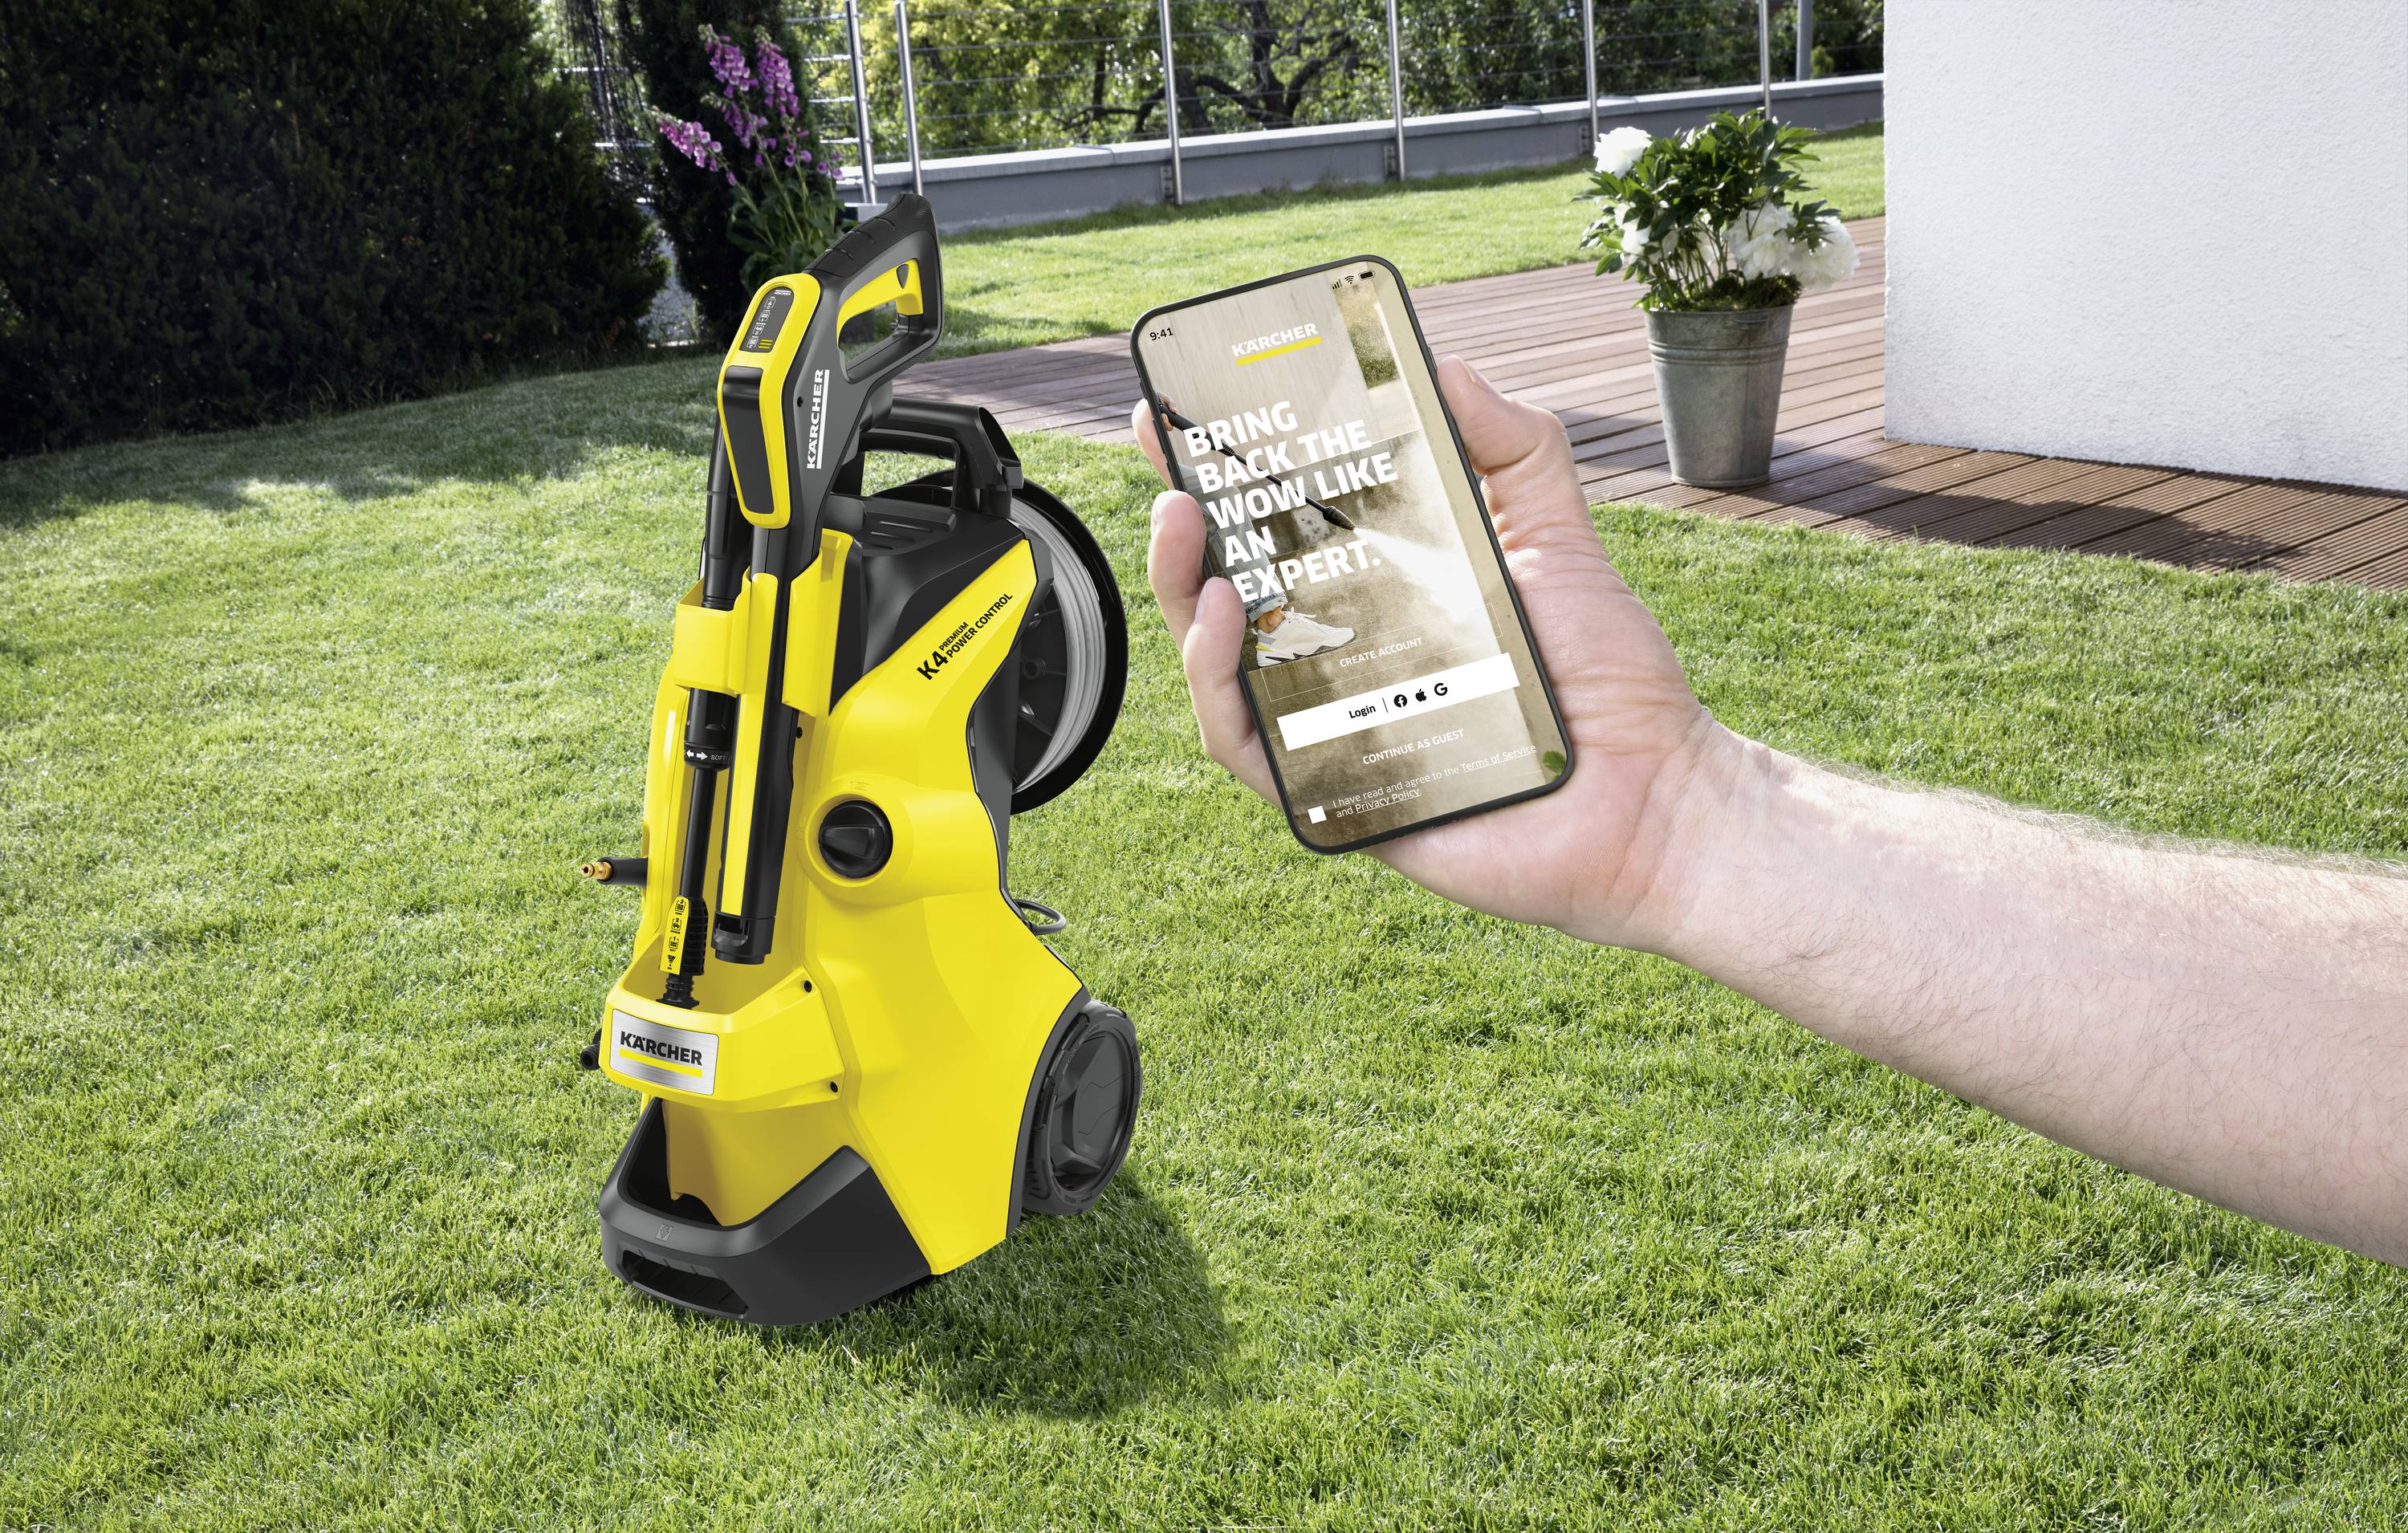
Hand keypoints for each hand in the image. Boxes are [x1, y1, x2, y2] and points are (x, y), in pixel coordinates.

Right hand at [1132, 357, 1736, 949]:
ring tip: (1185, 526)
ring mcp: (1333, 729)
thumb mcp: (1559, 537)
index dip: (1222, 479)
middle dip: (1183, 529)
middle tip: (1172, 466)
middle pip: (1228, 596)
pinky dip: (1219, 681)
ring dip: (1183, 594)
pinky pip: (1246, 746)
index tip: (1177, 414)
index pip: (1281, 534)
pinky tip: (1224, 620)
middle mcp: (1347, 661)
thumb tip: (1447, 366)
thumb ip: (1513, 449)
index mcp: (1384, 599)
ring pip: (1219, 667)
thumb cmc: (1611, 679)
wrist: (1655, 795)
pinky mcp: (1336, 796)